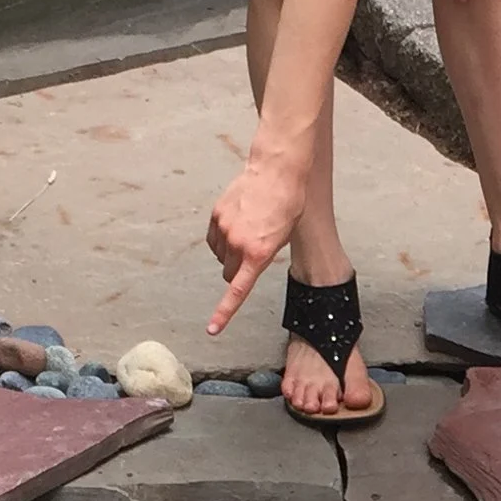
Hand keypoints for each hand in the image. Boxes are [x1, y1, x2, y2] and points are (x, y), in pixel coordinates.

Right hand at [205, 154, 305, 335]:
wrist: (276, 171)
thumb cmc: (288, 204)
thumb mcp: (283, 238)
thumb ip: (263, 256)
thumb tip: (245, 266)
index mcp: (258, 254)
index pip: (237, 291)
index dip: (224, 313)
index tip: (212, 329)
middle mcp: (237, 244)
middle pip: (228, 274)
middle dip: (237, 270)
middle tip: (251, 253)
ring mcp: (224, 229)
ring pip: (220, 256)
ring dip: (229, 252)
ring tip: (247, 231)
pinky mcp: (216, 215)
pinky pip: (213, 239)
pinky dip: (221, 238)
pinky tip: (236, 224)